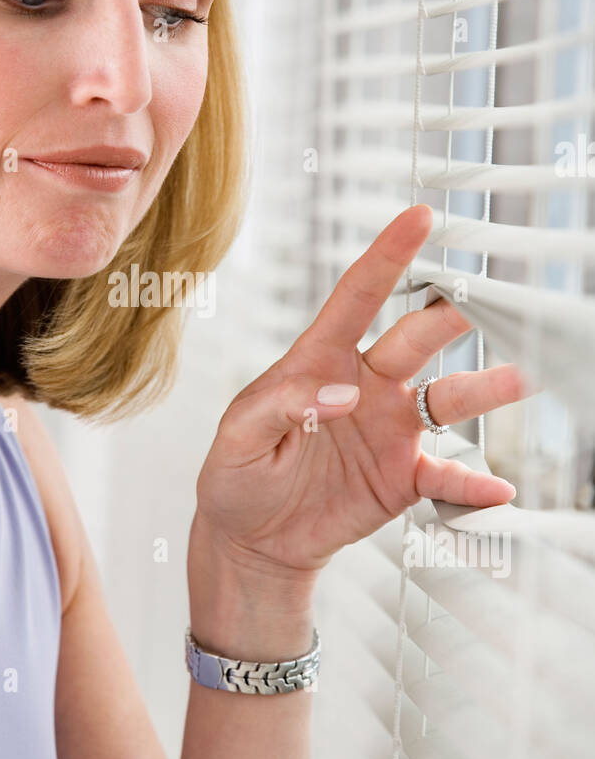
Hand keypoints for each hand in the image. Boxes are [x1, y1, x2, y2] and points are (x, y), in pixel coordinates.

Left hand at [191, 205, 527, 586]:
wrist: (251, 540)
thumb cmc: (236, 476)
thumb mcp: (238, 437)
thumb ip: (280, 405)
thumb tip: (340, 394)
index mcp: (320, 360)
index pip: (357, 297)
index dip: (387, 256)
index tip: (418, 218)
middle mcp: (366, 385)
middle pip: (417, 338)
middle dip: (452, 314)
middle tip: (485, 296)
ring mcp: (390, 430)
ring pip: (448, 398)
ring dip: (486, 389)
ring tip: (521, 378)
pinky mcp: (404, 478)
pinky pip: (448, 477)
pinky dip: (474, 484)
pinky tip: (497, 490)